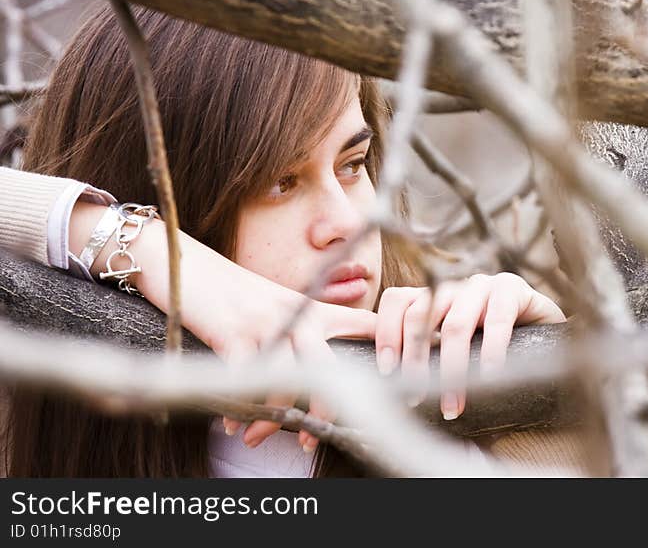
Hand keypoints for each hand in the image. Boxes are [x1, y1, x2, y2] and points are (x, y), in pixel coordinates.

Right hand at [69, 201, 375, 450]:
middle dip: (328, 408)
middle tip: (320, 438)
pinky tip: (232, 425)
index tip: (406, 381)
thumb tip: (321, 363)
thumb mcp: (277, 301)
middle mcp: (294, 314)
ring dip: (277, 418)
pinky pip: (245, 381)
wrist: (184, 264)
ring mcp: (265, 323)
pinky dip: (239, 409)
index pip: (363, 322)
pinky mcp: (233, 334)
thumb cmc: (231, 290)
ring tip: (262, 439)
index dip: (388, 348)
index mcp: (310, 306)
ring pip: (287, 380)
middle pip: (328, 367)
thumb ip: (303, 325)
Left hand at [373, 272, 563, 419]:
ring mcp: (483, 284)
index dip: (386, 333)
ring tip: (452, 403)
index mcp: (434, 297)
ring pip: (456, 323)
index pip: (398, 300)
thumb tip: (387, 383)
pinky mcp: (513, 289)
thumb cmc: (493, 349)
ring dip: (451, 368)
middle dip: (414, 358)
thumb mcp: (455, 351)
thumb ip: (426, 356)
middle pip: (420, 312)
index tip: (386, 371)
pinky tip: (490, 377)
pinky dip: (491, 352)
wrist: (547, 337)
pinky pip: (498, 320)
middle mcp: (454, 286)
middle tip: (414, 397)